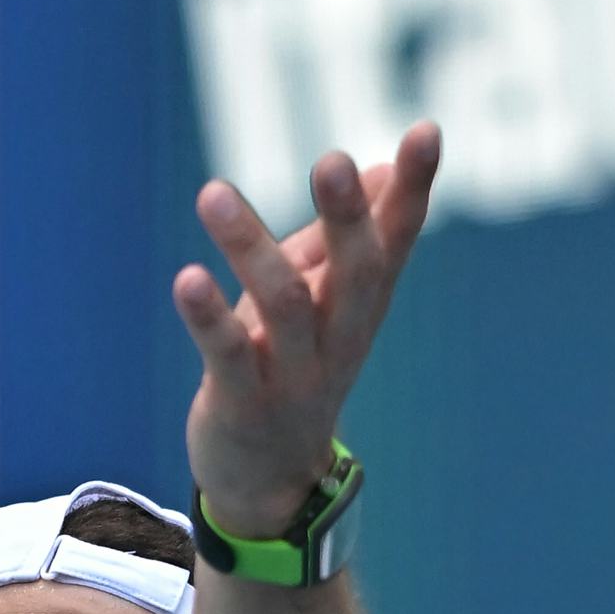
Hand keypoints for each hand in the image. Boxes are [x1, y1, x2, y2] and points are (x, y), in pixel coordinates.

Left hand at [172, 124, 440, 538]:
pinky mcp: (242, 404)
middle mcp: (338, 339)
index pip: (395, 242)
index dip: (413, 190)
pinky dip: (209, 317)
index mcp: (361, 306)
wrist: (268, 482)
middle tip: (334, 160)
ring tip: (213, 193)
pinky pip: (229, 356)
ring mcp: (293, 375)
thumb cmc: (291, 369)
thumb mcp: (322, 302)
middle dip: (347, 218)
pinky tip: (187, 278)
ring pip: (284, 306)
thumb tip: (382, 167)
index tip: (427, 131)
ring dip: (249, 248)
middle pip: (355, 274)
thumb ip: (343, 239)